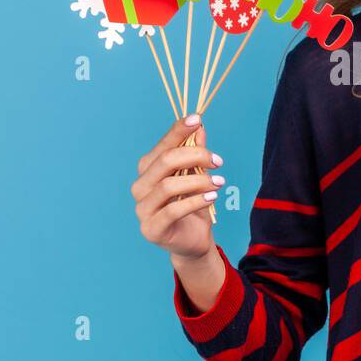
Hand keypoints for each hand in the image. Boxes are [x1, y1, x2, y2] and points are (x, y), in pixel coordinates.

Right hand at [131, 115, 224, 262]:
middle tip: (218, 161)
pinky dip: (195, 201)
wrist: (193, 241)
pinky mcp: (151, 229)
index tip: (197, 119)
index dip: (178, 130)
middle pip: (164, 162)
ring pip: (168, 186)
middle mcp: (141, 186)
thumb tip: (200, 127)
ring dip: (199, 181)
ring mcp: (143, 209)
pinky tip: (212, 197)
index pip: (162, 145)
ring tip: (219, 182)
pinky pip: (173, 211)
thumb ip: (196, 153)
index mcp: (148, 170)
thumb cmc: (193, 205)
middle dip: (194, 155)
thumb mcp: (198, 176)